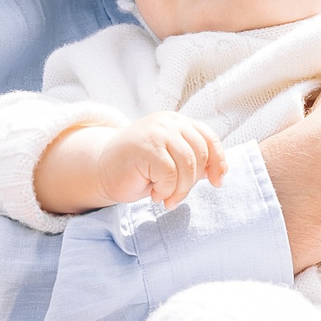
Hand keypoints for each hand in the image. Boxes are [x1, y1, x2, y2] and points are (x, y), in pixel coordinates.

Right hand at [93, 111, 224, 210]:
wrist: (102, 171)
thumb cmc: (140, 170)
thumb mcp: (172, 162)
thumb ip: (193, 161)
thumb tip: (218, 174)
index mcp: (178, 122)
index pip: (209, 139)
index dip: (218, 162)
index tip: (217, 182)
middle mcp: (169, 122)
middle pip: (200, 154)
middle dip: (193, 182)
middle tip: (177, 196)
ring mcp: (157, 132)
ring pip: (187, 165)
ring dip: (181, 190)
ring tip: (167, 198)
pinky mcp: (146, 147)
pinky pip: (170, 174)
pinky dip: (166, 190)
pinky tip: (154, 194)